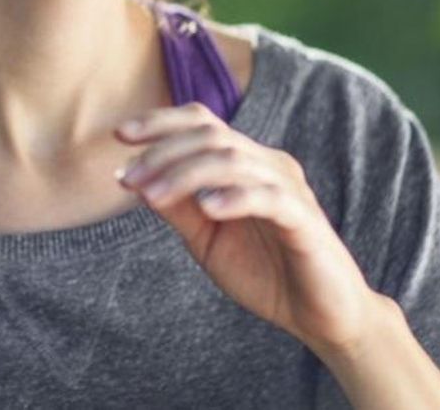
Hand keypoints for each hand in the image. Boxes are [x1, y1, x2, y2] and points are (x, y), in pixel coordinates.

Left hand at [114, 103, 384, 353]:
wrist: (320, 316)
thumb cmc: (265, 274)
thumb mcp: (207, 240)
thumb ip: (178, 208)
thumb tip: (135, 180)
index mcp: (246, 164)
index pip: (202, 123)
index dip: (161, 122)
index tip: (119, 135)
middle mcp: (268, 165)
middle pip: (211, 136)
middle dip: (162, 153)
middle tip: (128, 180)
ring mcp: (289, 189)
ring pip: (233, 160)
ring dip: (185, 174)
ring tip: (152, 196)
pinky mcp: (305, 220)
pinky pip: (270, 197)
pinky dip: (234, 198)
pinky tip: (207, 209)